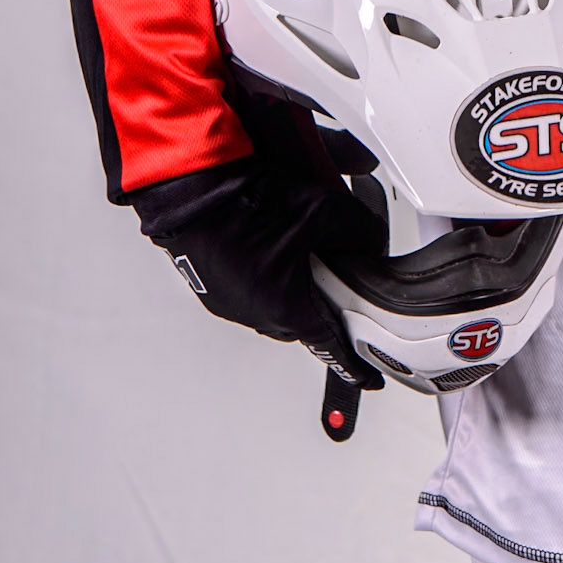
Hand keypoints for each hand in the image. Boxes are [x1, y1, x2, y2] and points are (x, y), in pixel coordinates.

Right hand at [130, 157, 386, 390]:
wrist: (190, 186)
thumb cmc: (244, 199)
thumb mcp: (324, 209)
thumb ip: (360, 231)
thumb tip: (372, 240)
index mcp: (284, 305)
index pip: (330, 342)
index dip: (352, 360)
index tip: (366, 377)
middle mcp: (253, 310)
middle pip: (303, 322)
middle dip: (323, 308)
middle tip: (338, 288)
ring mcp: (227, 299)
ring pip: (273, 307)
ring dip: (291, 289)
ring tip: (303, 258)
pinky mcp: (210, 283)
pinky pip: (247, 291)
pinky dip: (265, 277)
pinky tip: (270, 245)